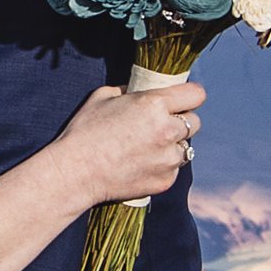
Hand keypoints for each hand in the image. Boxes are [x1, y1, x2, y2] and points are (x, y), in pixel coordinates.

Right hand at [65, 69, 203, 206]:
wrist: (75, 173)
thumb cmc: (84, 132)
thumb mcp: (102, 96)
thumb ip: (129, 90)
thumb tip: (140, 91)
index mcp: (154, 105)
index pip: (196, 94)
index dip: (189, 95)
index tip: (182, 99)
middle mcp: (167, 131)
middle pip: (195, 122)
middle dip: (181, 121)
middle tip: (161, 124)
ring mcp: (168, 159)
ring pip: (186, 147)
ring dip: (173, 145)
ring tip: (149, 147)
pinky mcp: (165, 180)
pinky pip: (174, 168)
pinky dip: (163, 165)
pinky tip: (141, 164)